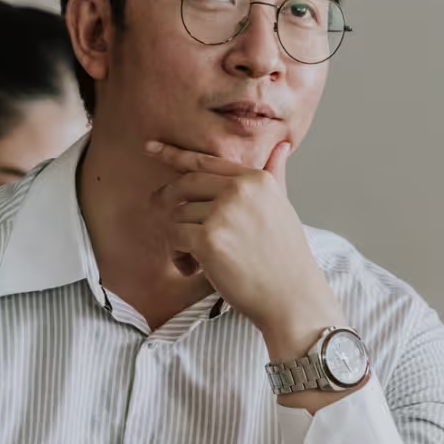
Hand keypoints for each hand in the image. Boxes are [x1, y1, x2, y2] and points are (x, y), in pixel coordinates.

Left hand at [145, 140, 345, 349]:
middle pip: (184, 184)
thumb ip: (275, 175)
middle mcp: (240, 190)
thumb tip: (281, 146)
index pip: (206, 161)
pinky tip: (194, 270)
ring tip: (197, 261)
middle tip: (166, 221)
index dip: (174, 154)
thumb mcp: (283, 207)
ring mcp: (223, 213)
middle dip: (168, 202)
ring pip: (177, 215)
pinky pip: (173, 237)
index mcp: (257, 180)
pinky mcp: (208, 239)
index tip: (150, 147)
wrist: (292, 297)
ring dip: (179, 239)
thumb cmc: (286, 258)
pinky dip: (178, 256)